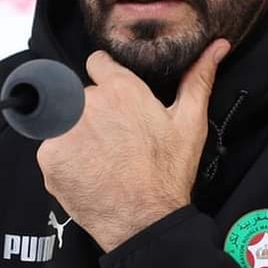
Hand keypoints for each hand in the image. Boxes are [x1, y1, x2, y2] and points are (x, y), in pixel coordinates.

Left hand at [36, 39, 229, 251]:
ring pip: (65, 121)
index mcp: (121, 89)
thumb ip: (198, 78)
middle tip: (115, 139)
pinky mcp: (50, 156)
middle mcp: (88, 103)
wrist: (144, 221)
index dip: (105, 78)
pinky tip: (88, 172)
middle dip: (95, 112)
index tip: (113, 98)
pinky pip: (53, 147)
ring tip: (102, 159)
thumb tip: (217, 46)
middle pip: (81, 96)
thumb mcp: (190, 122)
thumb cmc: (168, 172)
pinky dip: (66, 159)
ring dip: (78, 134)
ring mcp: (65, 129)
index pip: (97, 63)